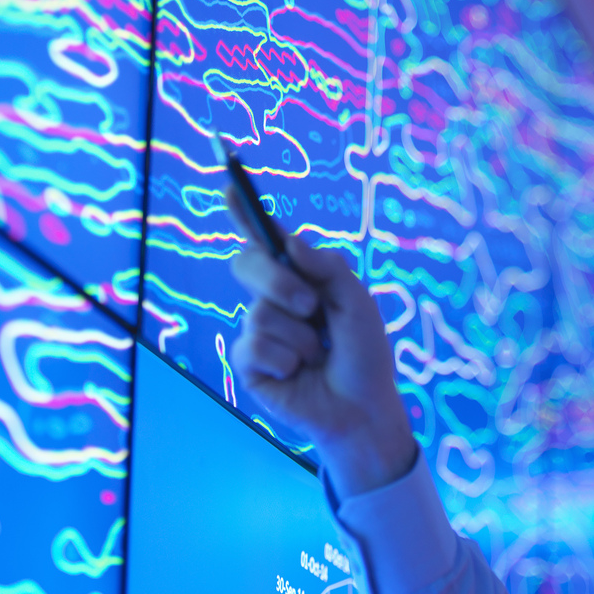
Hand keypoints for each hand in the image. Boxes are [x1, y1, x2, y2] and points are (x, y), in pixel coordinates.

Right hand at [228, 231, 417, 497]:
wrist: (363, 408)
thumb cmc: (363, 355)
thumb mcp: (357, 303)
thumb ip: (327, 267)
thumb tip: (289, 241)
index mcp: (297, 278)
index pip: (263, 238)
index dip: (244, 211)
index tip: (229, 185)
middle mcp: (271, 299)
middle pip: (248, 264)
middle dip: (278, 282)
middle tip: (311, 307)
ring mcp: (257, 331)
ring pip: (260, 313)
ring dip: (300, 337)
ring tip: (319, 355)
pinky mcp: (248, 364)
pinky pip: (256, 347)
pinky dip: (286, 360)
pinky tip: (298, 374)